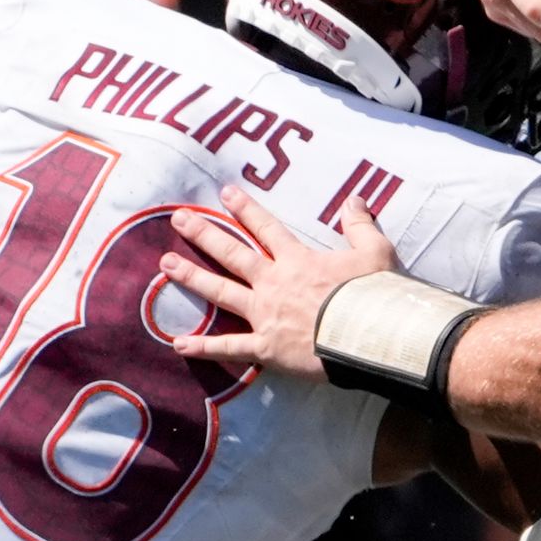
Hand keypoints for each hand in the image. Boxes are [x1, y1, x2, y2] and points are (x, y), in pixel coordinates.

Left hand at [163, 185, 400, 379]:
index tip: (224, 193)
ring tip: (165, 265)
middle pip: (233, 253)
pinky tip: (177, 344)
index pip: (266, 228)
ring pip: (222, 292)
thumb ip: (360, 224)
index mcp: (298, 260)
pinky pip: (230, 348)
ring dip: (192, 278)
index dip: (245, 209)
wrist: (370, 335)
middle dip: (204, 234)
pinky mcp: (267, 347)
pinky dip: (203, 347)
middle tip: (179, 219)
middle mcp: (274, 283)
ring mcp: (266, 315)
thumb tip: (355, 199)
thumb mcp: (375, 251)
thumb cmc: (374, 294)